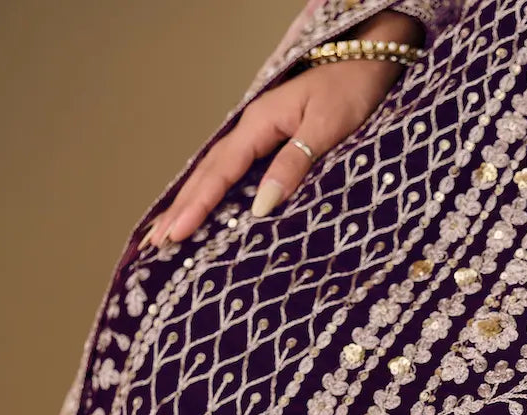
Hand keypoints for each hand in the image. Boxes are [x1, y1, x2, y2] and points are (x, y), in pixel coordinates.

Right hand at [144, 12, 423, 245]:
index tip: (177, 233)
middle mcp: (252, 128)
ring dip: (191, 200)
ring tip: (167, 228)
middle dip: (182, 206)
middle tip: (157, 241)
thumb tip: (260, 205)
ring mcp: (259, 133)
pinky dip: (213, 190)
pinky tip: (204, 206)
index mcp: (260, 124)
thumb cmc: (351, 91)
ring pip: (216, 170)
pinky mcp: (271, 140)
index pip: (221, 172)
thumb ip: (294, 164)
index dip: (198, 205)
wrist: (369, 61)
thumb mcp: (325, 127)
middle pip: (208, 172)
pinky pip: (233, 170)